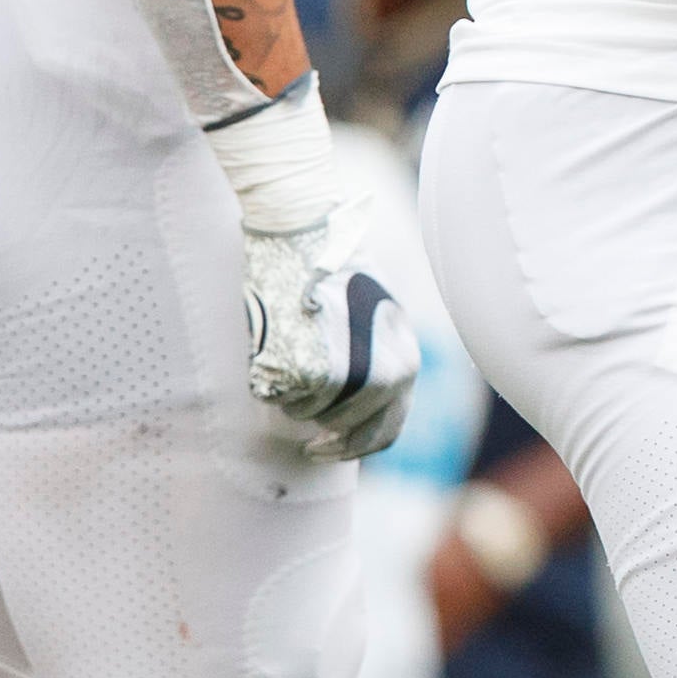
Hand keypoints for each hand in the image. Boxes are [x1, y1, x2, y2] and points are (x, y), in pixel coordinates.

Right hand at [242, 213, 417, 459]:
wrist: (307, 230)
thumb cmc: (337, 265)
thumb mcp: (377, 316)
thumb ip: (375, 359)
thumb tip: (356, 404)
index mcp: (406, 358)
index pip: (387, 429)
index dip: (354, 446)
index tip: (325, 446)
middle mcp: (385, 373)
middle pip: (346, 429)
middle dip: (320, 427)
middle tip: (301, 409)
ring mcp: (348, 375)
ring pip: (307, 413)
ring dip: (292, 395)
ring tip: (291, 350)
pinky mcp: (308, 368)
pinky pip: (278, 396)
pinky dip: (269, 380)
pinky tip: (275, 344)